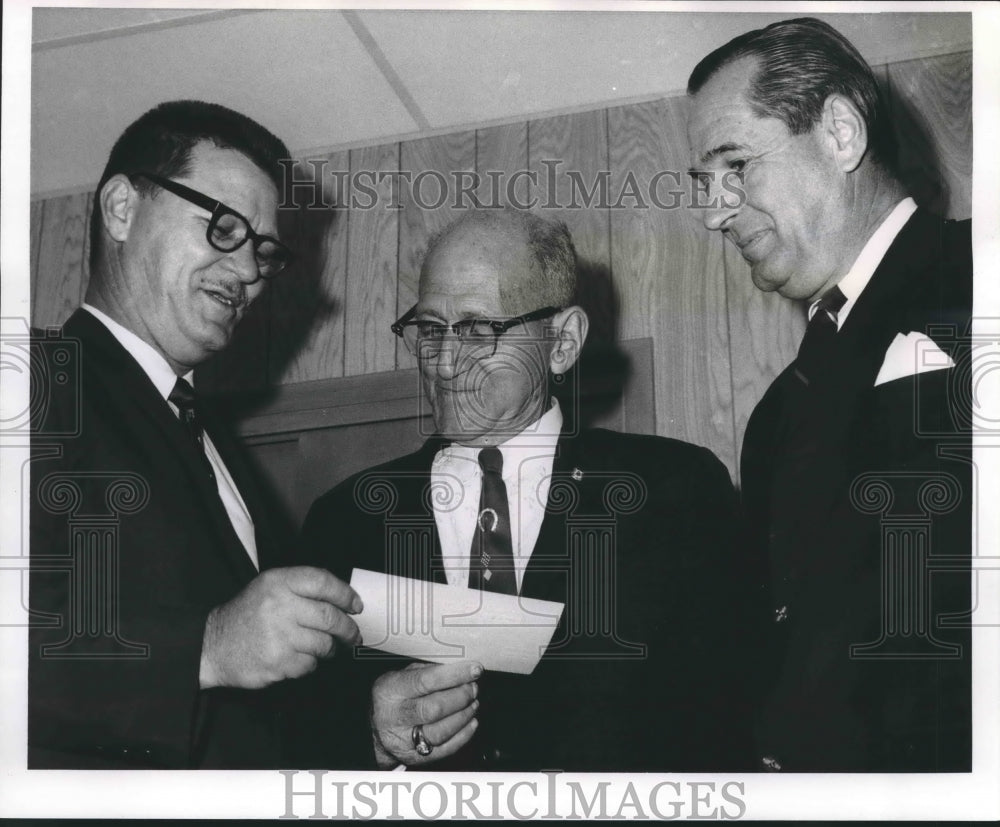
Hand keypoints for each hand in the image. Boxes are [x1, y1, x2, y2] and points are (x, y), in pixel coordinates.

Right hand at [199, 566, 361, 688]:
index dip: (345, 594)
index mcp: (278, 582)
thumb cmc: (246, 616)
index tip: (355, 605)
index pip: (323, 582)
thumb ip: (301, 588)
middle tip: (353, 634)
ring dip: (329, 648)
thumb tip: (342, 599)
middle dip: (348, 628)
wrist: (213, 645)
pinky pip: (310, 664)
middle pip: (329, 616)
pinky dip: (310, 663)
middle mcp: (279, 606)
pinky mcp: (277, 661)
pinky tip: (297, 657)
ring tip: (324, 647)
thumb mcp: (268, 587)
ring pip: (324, 643)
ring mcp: (278, 635)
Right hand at [371, 661, 481, 767]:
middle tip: (473, 687)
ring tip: (473, 703)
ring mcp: (404, 740)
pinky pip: (445, 749)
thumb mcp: (402, 675)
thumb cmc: (394, 696)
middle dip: (461, 696)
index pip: (426, 681)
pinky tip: (471, 721)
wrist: (376, 728)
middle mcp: (395, 717)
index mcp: (391, 690)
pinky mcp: (416, 757)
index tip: (474, 669)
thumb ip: (428, 670)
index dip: (454, 675)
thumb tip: (459, 667)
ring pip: (441, 731)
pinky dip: (464, 734)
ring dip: (464, 715)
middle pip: (435, 708)